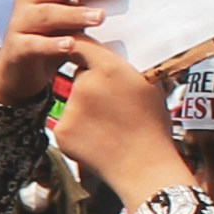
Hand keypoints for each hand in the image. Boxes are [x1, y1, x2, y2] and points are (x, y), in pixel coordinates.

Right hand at [0, 0, 117, 109]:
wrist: (19, 71)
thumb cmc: (50, 36)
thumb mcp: (65, 13)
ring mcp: (20, 23)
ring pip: (47, 14)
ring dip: (75, 13)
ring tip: (100, 17)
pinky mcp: (17, 48)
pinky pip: (35, 44)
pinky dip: (53, 44)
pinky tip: (71, 45)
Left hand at [54, 40, 180, 209]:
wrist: (145, 169)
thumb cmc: (153, 127)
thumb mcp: (150, 86)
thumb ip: (128, 66)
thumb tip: (117, 54)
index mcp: (109, 70)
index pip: (81, 44)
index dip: (80, 45)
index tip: (80, 46)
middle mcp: (84, 85)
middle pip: (79, 75)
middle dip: (90, 83)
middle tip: (112, 104)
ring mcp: (70, 109)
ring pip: (73, 100)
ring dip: (84, 107)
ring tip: (109, 126)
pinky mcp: (61, 131)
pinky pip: (67, 122)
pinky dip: (78, 128)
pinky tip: (98, 139)